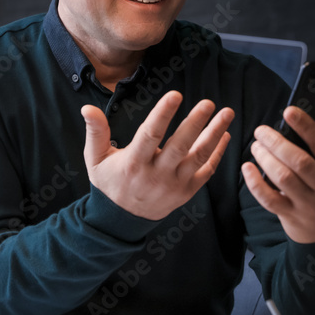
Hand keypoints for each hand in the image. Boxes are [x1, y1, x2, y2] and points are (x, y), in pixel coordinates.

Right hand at [81, 91, 234, 220]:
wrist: (122, 220)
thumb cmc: (109, 182)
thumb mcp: (95, 159)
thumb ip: (96, 132)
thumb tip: (87, 108)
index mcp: (134, 163)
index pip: (150, 135)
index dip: (163, 114)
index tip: (175, 95)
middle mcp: (156, 175)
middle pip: (180, 146)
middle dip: (196, 123)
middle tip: (208, 103)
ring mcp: (174, 185)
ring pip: (198, 157)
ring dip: (214, 134)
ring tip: (226, 113)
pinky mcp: (187, 192)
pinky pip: (206, 171)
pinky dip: (217, 153)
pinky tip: (224, 134)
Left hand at [242, 105, 314, 243]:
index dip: (306, 127)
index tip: (288, 111)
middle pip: (300, 162)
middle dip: (277, 143)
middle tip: (261, 130)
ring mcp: (310, 205)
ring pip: (284, 179)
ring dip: (265, 159)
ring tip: (255, 146)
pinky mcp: (292, 217)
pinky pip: (270, 200)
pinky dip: (255, 183)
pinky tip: (246, 167)